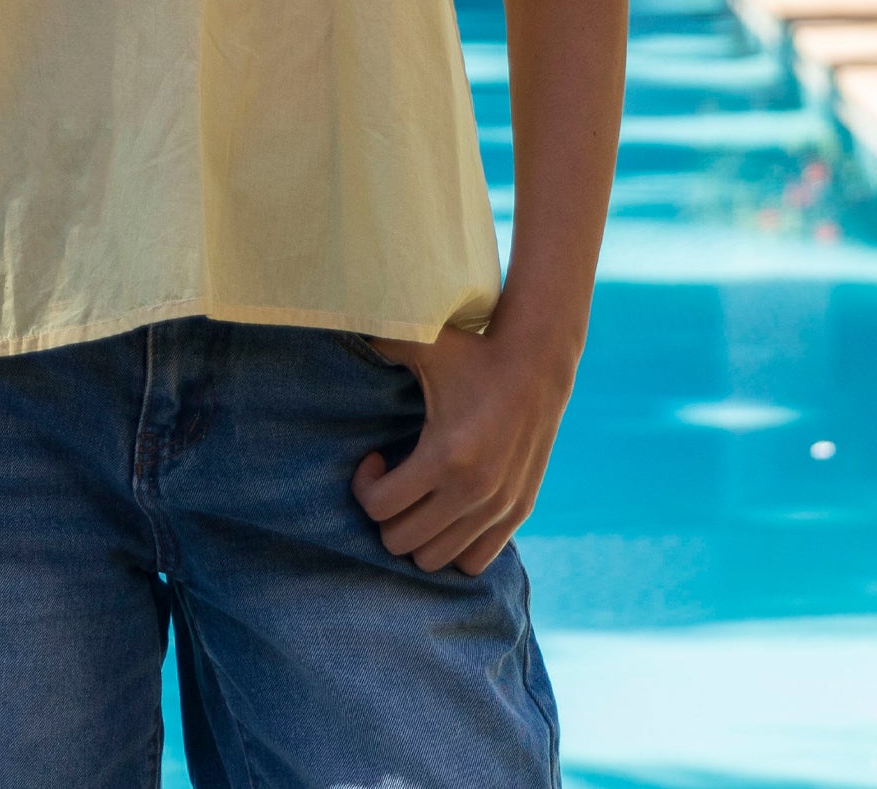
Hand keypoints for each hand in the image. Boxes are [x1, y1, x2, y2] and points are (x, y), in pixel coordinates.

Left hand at [349, 311, 576, 574]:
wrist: (538, 365)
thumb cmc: (473, 353)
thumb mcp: (425, 343)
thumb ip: (379, 336)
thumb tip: (339, 314)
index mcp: (445, 455)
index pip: (380, 508)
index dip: (363, 487)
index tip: (373, 459)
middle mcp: (473, 491)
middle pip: (401, 543)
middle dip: (385, 515)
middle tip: (392, 480)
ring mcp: (497, 508)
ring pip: (434, 560)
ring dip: (417, 534)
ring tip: (418, 495)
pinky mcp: (517, 514)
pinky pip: (472, 562)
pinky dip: (452, 546)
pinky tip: (446, 508)